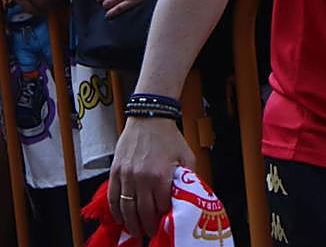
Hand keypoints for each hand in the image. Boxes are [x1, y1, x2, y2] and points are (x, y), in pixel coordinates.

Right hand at [109, 117, 195, 237]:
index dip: (163, 216)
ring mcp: (125, 176)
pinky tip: (121, 218)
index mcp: (160, 175)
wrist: (149, 118)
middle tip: (150, 232)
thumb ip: (187, 176)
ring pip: (125, 208)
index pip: (160, 206)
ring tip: (136, 231)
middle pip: (142, 211)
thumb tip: (188, 194)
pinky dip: (116, 211)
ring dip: (130, 223)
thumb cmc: (169, 137)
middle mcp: (141, 178)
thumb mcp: (186, 156)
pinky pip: (112, 198)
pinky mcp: (115, 172)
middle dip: (146, 225)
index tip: (165, 222)